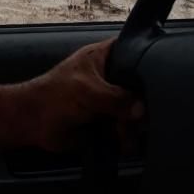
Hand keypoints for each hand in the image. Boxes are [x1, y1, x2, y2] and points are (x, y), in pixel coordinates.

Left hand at [22, 39, 142, 151]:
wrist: (34, 122)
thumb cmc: (56, 96)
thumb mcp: (89, 91)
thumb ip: (117, 98)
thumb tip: (141, 110)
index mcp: (103, 57)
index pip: (132, 51)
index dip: (146, 60)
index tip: (158, 75)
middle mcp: (109, 76)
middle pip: (137, 86)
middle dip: (141, 102)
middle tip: (138, 116)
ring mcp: (108, 98)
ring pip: (134, 109)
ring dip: (133, 124)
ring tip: (124, 133)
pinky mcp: (106, 120)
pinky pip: (125, 127)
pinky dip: (126, 136)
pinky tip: (123, 143)